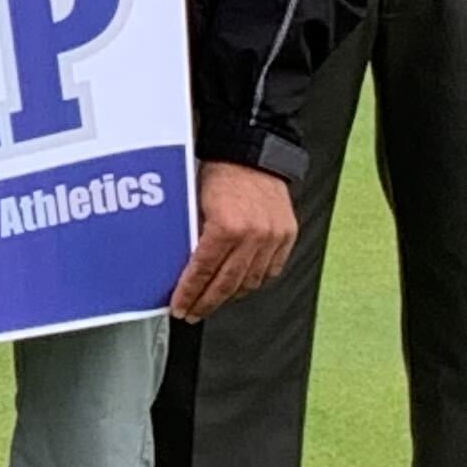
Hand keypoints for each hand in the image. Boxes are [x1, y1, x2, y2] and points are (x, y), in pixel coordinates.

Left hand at [169, 160, 295, 320]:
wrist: (252, 154)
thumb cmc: (221, 172)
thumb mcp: (195, 203)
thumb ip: (192, 236)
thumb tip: (180, 265)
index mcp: (226, 226)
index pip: (203, 271)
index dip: (190, 293)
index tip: (180, 306)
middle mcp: (253, 235)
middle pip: (227, 283)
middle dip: (206, 303)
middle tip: (192, 312)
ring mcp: (273, 237)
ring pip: (250, 282)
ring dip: (230, 296)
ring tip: (213, 301)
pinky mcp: (287, 236)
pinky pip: (271, 270)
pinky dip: (254, 281)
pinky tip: (240, 285)